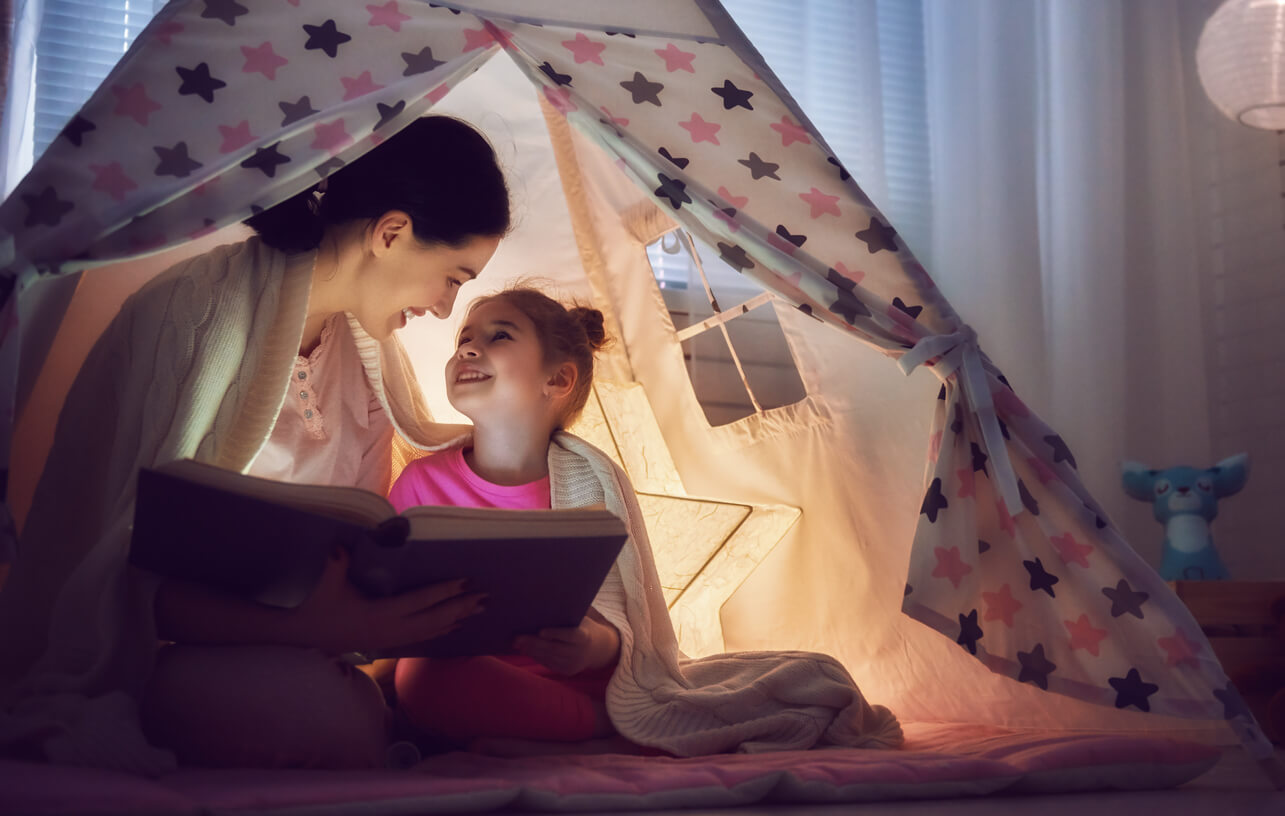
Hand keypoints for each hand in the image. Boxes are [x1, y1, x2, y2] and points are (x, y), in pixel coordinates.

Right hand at [290, 548, 484, 654]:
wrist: (308, 639)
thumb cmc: (319, 609)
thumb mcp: (327, 586)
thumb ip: (336, 564)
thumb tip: (340, 545)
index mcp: (381, 614)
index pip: (419, 602)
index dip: (443, 592)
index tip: (465, 581)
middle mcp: (392, 630)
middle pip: (434, 619)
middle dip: (461, 607)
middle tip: (484, 596)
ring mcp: (393, 639)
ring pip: (433, 630)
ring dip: (457, 618)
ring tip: (479, 609)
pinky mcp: (391, 642)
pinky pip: (424, 638)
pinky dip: (443, 629)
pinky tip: (457, 624)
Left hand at [513, 611, 619, 675]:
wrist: (599, 648)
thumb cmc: (583, 627)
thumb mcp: (581, 619)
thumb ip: (567, 616)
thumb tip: (543, 604)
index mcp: (585, 637)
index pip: (570, 636)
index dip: (555, 633)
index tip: (540, 631)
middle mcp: (580, 652)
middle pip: (555, 648)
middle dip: (534, 643)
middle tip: (518, 638)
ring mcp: (574, 664)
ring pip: (549, 658)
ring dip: (532, 651)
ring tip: (518, 643)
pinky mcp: (567, 672)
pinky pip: (549, 664)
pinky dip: (536, 657)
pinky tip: (526, 649)